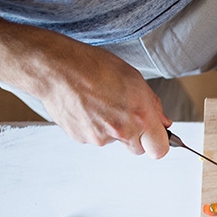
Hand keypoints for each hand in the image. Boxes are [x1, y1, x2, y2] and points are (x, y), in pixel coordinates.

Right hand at [0, 0, 172, 156]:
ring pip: (114, 141)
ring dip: (113, 128)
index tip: (157, 137)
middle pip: (138, 149)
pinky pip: (94, 137)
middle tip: (126, 113)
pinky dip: (93, 125)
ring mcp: (99, 138)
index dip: (159, 143)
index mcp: (140, 116)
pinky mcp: (80, 138)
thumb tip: (163, 121)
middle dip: (136, 136)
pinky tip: (86, 106)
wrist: (54, 67)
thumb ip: (152, 105)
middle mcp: (121, 131)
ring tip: (100, 102)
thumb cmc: (93, 66)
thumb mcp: (133, 78)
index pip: (159, 150)